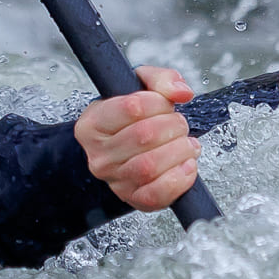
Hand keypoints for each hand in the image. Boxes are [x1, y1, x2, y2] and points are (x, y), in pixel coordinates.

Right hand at [74, 66, 199, 213]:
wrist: (123, 151)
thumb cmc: (129, 120)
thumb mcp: (139, 88)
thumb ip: (161, 80)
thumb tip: (181, 92)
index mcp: (93, 124)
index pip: (132, 107)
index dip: (159, 102)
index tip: (165, 103)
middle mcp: (99, 155)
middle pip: (145, 135)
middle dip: (173, 125)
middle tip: (178, 124)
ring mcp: (115, 180)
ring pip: (151, 165)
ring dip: (180, 150)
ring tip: (185, 143)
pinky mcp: (134, 199)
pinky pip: (158, 193)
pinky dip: (180, 178)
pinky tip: (186, 164)